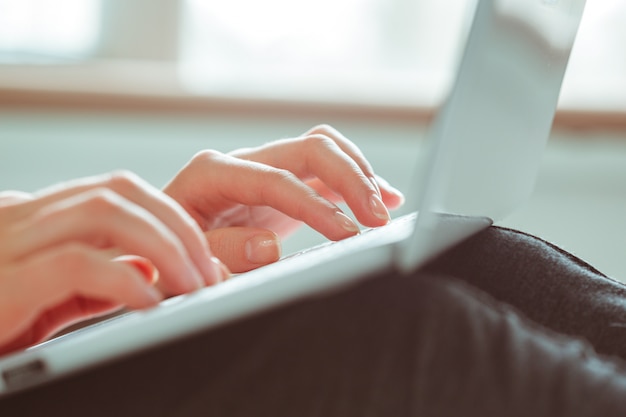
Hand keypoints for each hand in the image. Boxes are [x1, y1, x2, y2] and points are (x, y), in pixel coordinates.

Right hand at [0, 174, 226, 354]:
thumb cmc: (0, 324)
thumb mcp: (56, 299)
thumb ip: (101, 278)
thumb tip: (153, 270)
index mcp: (41, 220)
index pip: (118, 190)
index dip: (171, 215)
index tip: (204, 253)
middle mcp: (21, 220)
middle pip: (118, 191)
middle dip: (177, 226)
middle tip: (209, 270)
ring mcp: (6, 246)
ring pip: (101, 213)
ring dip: (162, 245)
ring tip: (192, 284)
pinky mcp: (1, 284)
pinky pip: (74, 264)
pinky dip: (123, 278)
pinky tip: (150, 302)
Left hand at [165, 124, 403, 271]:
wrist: (158, 245)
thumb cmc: (164, 253)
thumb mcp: (182, 260)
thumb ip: (221, 253)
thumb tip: (266, 247)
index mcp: (213, 172)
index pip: (277, 179)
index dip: (316, 206)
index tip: (348, 234)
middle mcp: (242, 162)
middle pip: (310, 148)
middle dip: (351, 178)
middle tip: (377, 218)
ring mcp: (264, 169)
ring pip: (323, 149)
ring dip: (359, 173)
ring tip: (386, 206)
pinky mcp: (280, 183)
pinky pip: (324, 171)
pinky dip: (356, 181)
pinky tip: (383, 197)